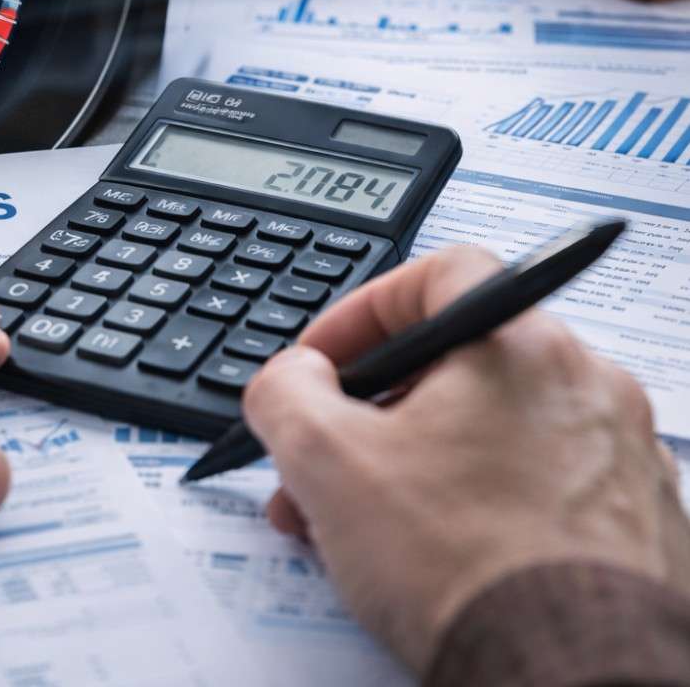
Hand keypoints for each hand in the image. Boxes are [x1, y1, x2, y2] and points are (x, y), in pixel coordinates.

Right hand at [241, 246, 689, 671]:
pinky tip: (432, 557)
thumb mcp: (324, 461)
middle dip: (370, 414)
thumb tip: (291, 376)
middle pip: (458, 366)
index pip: (439, 275)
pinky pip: (539, 488)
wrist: (571, 675)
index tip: (324, 361)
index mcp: (522, 347)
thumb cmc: (464, 566)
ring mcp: (622, 457)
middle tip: (325, 462)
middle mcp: (588, 387)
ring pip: (493, 432)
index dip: (362, 311)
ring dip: (414, 464)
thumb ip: (285, 391)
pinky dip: (477, 504)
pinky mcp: (637, 525)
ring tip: (360, 528)